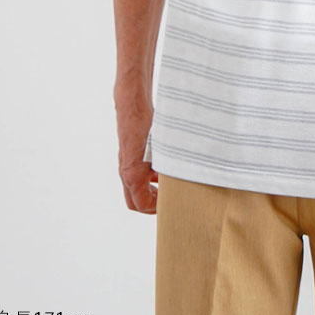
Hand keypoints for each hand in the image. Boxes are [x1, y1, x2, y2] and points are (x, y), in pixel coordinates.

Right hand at [114, 81, 158, 213]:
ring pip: (134, 188)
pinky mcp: (128, 155)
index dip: (156, 209)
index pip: (142, 204)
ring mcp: (125, 164)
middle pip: (135, 201)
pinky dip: (146, 178)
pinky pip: (134, 175)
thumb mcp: (163, 149)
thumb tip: (189, 174)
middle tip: (167, 202)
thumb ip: (171, 165)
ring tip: (167, 188)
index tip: (170, 205)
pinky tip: (161, 170)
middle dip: (151, 205)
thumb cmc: (146, 125)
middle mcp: (126, 172)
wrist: (132, 105)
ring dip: (149, 191)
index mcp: (133, 175)